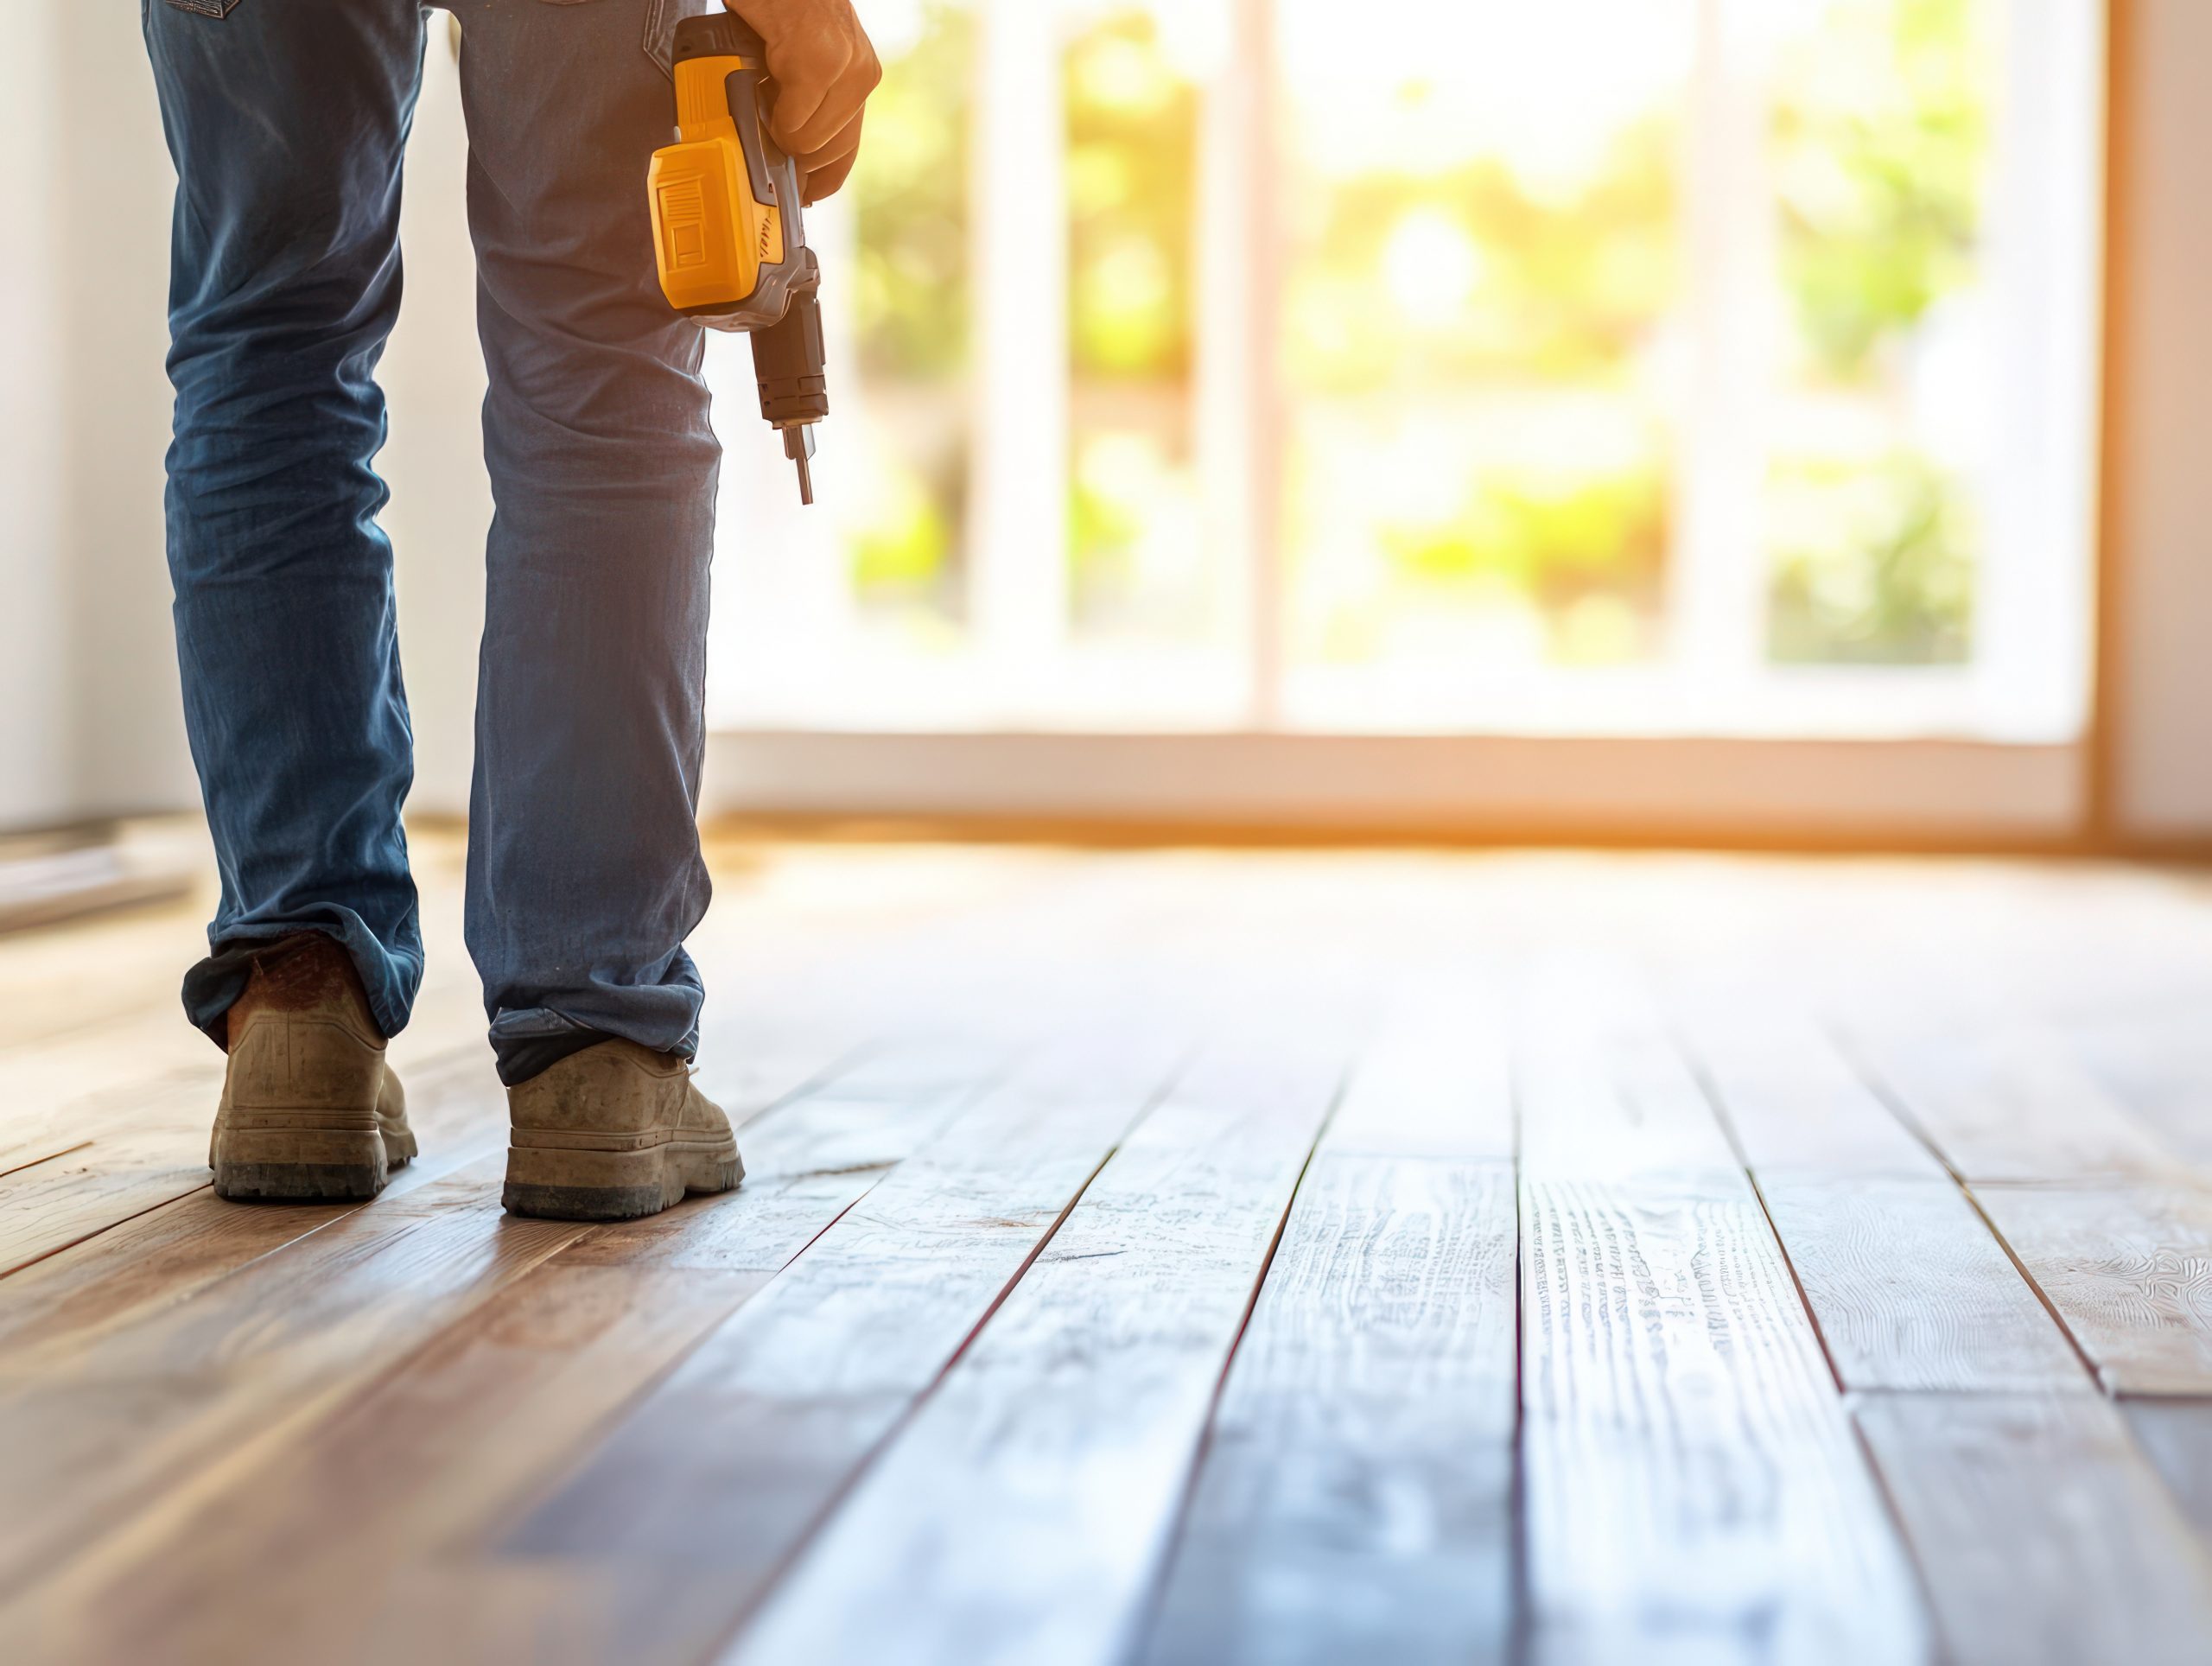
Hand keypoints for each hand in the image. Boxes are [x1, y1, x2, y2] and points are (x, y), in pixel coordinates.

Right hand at [732, 0, 882, 203]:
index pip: (846, 151)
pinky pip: (792, 119)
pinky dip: (769, 111)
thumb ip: (804, 99)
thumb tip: (785, 153)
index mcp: (859, 78)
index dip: (819, 181)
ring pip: (808, 143)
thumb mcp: (799, 56)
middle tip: (763, 126)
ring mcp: (845, 69)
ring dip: (776, 130)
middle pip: (825, 154)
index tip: (798, 196)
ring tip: (761, 94)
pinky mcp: (819, 62)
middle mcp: (860, 76)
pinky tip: (762, 82)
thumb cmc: (779, 4)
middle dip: (788, 152)